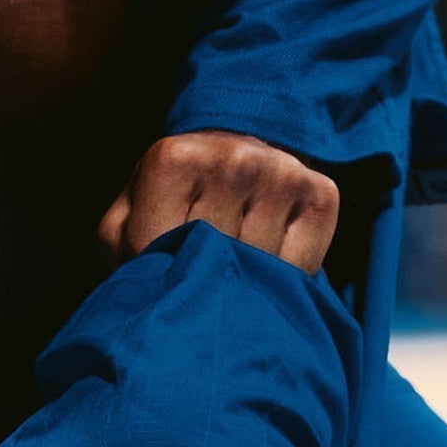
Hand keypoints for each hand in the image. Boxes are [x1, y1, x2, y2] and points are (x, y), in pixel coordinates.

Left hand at [97, 131, 338, 271]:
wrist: (233, 155)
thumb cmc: (173, 200)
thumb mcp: (129, 218)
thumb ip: (125, 247)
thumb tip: (151, 291)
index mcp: (173, 159)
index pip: (156, 247)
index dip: (156, 273)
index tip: (164, 271)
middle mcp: (233, 159)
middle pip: (212, 260)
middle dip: (201, 279)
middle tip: (201, 272)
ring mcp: (281, 173)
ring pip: (258, 269)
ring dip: (243, 282)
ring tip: (232, 264)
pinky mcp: (321, 194)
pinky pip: (301, 268)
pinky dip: (282, 279)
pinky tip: (265, 261)